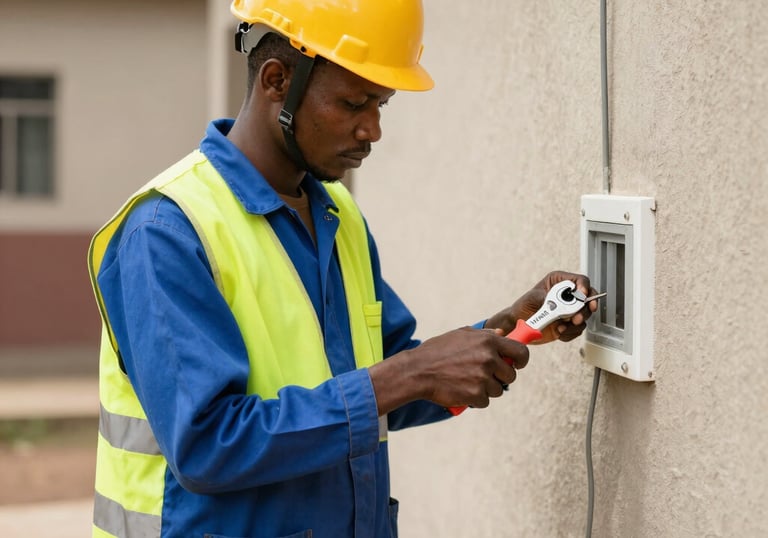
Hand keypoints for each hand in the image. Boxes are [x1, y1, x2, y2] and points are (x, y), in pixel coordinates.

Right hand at [369, 327, 529, 413]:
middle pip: (510, 375)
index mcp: (488, 341)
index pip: (520, 351)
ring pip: (498, 390)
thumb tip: (503, 334)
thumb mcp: (461, 334)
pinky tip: (462, 390)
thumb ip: (485, 335)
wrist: (417, 371)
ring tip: (467, 382)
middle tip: (485, 376)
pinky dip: (475, 399)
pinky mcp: (476, 395)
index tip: (517, 364)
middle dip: (500, 377)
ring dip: (486, 389)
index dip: (521, 360)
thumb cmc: (437, 351)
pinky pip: (485, 401)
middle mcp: (488, 358)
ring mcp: (483, 377)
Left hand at [484, 270, 598, 343]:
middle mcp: (568, 296)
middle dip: (584, 310)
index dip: (584, 287)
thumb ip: (547, 298)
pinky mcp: (569, 325)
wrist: (518, 323)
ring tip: (561, 327)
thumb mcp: (533, 297)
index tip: (583, 295)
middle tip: (576, 318)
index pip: (580, 281)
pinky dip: (569, 333)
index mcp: (560, 282)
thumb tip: (557, 302)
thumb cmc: (524, 305)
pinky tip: (558, 332)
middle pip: (588, 300)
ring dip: (575, 324)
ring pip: (584, 316)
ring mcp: (570, 311)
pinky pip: (577, 330)